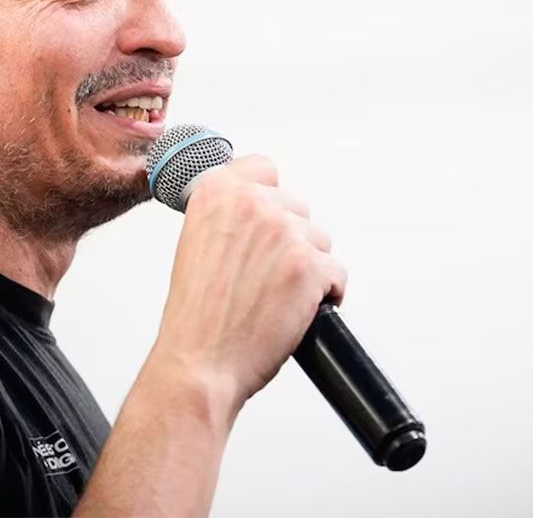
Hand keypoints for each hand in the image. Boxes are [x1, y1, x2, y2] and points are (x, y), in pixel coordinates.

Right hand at [148, 155, 347, 414]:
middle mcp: (252, 203)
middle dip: (289, 242)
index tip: (264, 222)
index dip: (269, 200)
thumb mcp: (196, 244)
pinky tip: (295, 313)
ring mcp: (284, 232)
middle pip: (297, 209)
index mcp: (217, 192)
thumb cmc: (197, 317)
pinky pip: (336, 275)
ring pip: (319, 241)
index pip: (264, 168)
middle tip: (263, 278)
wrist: (199, 364)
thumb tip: (259, 210)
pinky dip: (324, 296)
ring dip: (306, 269)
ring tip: (274, 299)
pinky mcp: (310, 265)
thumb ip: (228, 217)